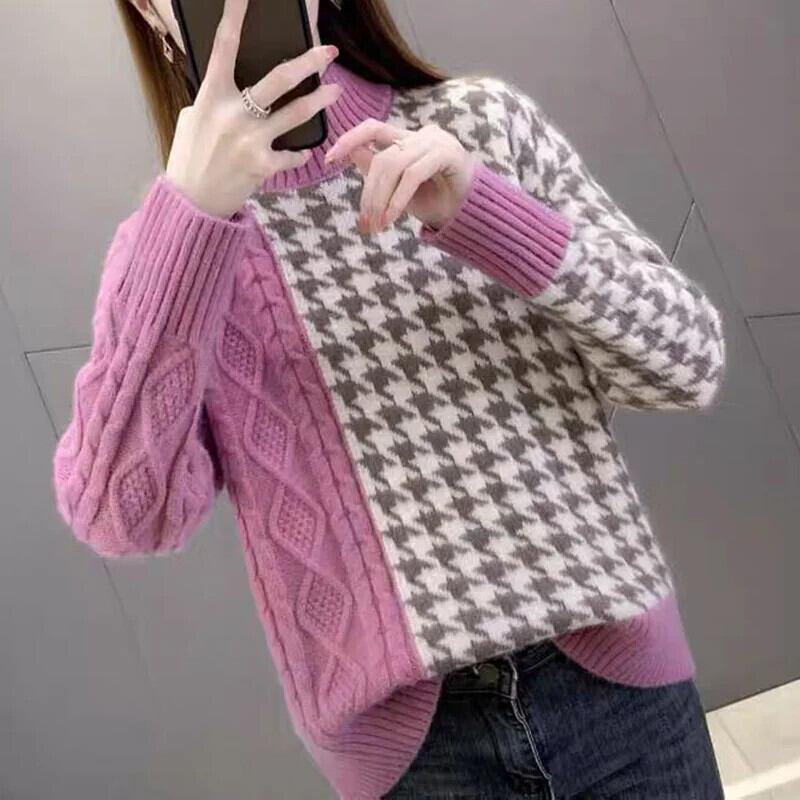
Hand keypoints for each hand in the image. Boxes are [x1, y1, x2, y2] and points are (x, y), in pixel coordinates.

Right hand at [165, 0, 341, 218]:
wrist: (192, 202)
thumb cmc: (191, 158)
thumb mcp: (194, 120)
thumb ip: (215, 100)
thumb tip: (234, 90)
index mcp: (211, 95)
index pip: (223, 47)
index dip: (234, 16)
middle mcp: (233, 113)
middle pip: (278, 79)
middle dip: (308, 62)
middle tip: (329, 52)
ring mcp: (250, 139)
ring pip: (295, 113)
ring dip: (319, 101)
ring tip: (335, 92)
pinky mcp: (263, 164)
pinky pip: (291, 153)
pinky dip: (298, 152)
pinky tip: (302, 151)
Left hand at [323, 120, 475, 233]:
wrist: (472, 212)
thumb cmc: (436, 200)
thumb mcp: (398, 189)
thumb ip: (378, 171)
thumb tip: (350, 156)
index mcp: (406, 138)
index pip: (371, 128)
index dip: (349, 140)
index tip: (328, 160)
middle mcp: (420, 134)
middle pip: (381, 158)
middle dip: (368, 194)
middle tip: (365, 223)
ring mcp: (435, 141)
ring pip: (393, 166)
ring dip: (381, 200)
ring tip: (377, 226)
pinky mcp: (447, 154)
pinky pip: (412, 175)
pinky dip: (398, 199)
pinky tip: (391, 218)